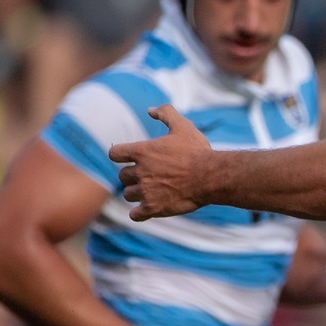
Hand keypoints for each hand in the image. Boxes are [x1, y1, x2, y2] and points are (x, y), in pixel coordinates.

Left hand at [110, 106, 213, 220]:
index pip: (114, 154)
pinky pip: (135, 215)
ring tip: (150, 192)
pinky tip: (147, 210)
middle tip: (148, 176)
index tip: (129, 158)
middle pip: (122, 176)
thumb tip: (150, 110)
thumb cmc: (198, 151)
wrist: (211, 176)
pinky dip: (138, 213)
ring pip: (128, 194)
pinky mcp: (154, 208)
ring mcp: (146, 191)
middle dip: (132, 176)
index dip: (120, 156)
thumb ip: (165, 114)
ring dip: (136, 193)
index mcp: (141, 152)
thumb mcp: (183, 126)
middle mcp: (139, 172)